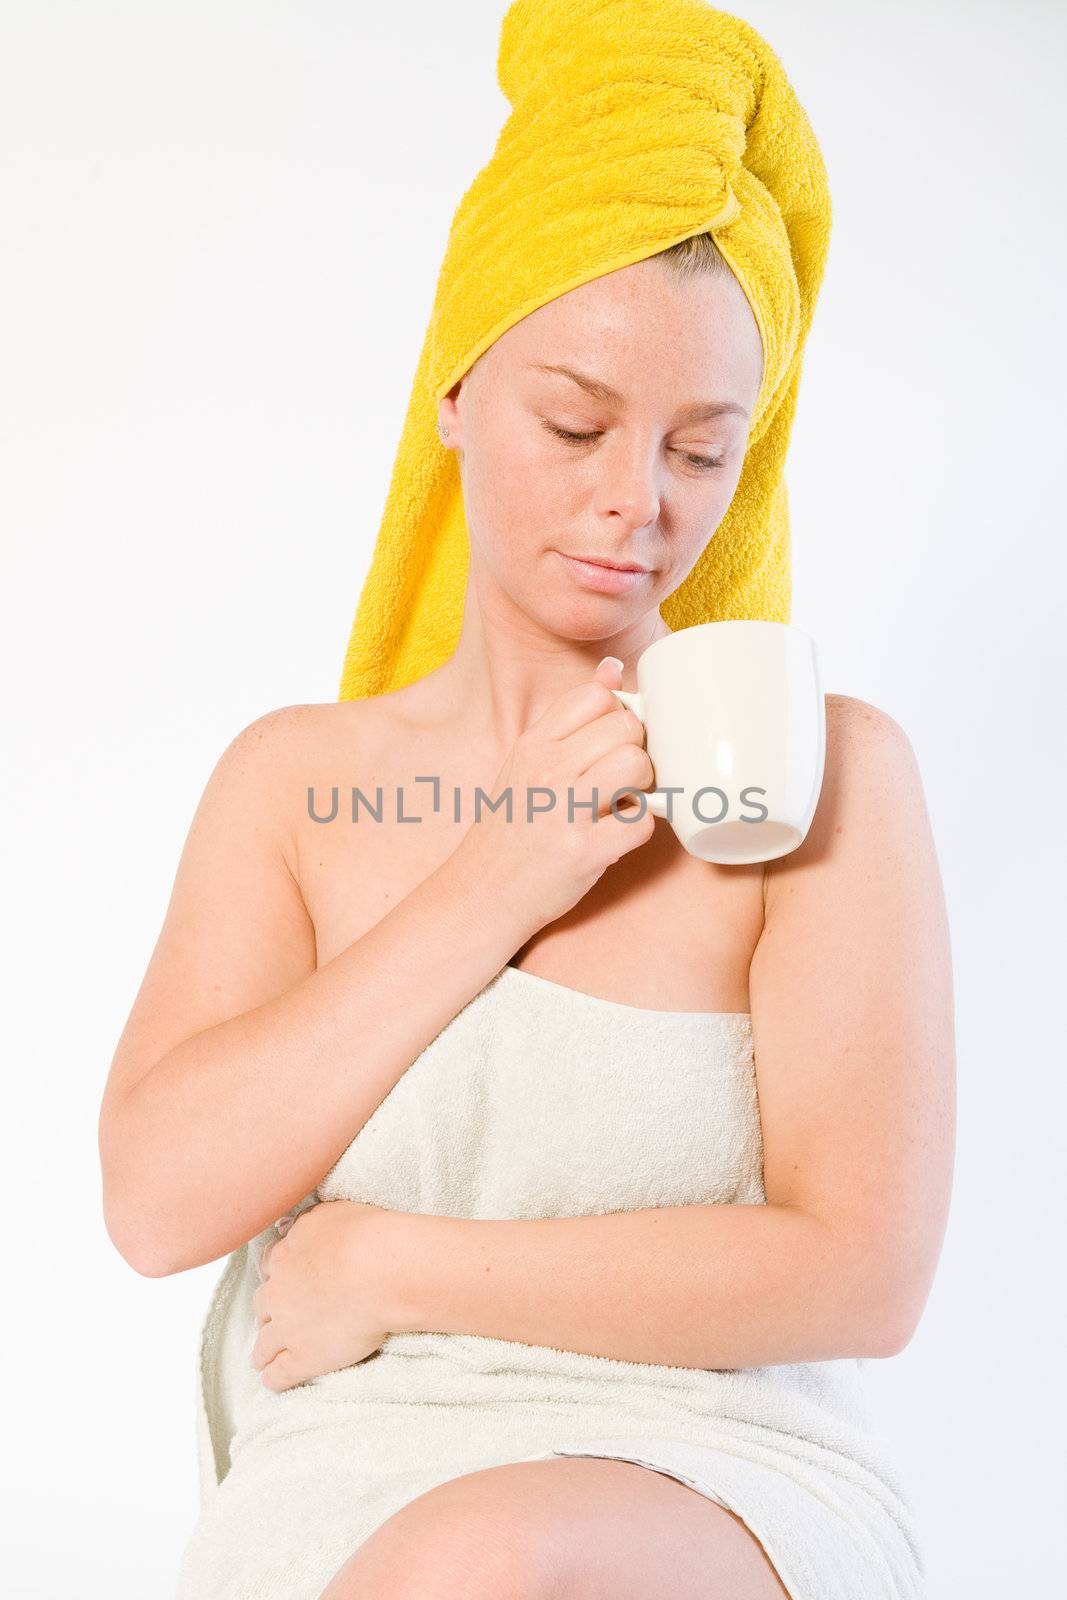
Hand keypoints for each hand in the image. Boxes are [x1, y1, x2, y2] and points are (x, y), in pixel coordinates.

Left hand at [250, 1199, 398, 1390]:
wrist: (379, 1270)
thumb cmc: (362, 1235)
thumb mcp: (328, 1213)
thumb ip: (304, 1224)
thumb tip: (287, 1227)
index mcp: (285, 1258)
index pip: (269, 1267)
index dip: (275, 1275)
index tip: (281, 1280)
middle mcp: (278, 1294)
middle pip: (262, 1306)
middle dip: (268, 1312)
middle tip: (279, 1317)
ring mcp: (287, 1329)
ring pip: (263, 1345)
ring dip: (263, 1350)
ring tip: (264, 1358)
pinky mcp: (302, 1358)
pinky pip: (277, 1374)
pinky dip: (272, 1378)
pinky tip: (272, 1381)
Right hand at [456, 656, 656, 930]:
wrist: (481, 893)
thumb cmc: (512, 827)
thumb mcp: (527, 763)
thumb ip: (570, 720)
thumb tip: (613, 667)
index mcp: (532, 744)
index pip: (596, 696)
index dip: (617, 716)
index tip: (611, 743)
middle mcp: (545, 770)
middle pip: (626, 728)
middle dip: (636, 751)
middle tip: (622, 779)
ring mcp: (563, 811)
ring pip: (636, 766)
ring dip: (643, 787)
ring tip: (623, 803)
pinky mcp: (582, 852)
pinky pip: (641, 823)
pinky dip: (639, 830)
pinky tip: (617, 835)